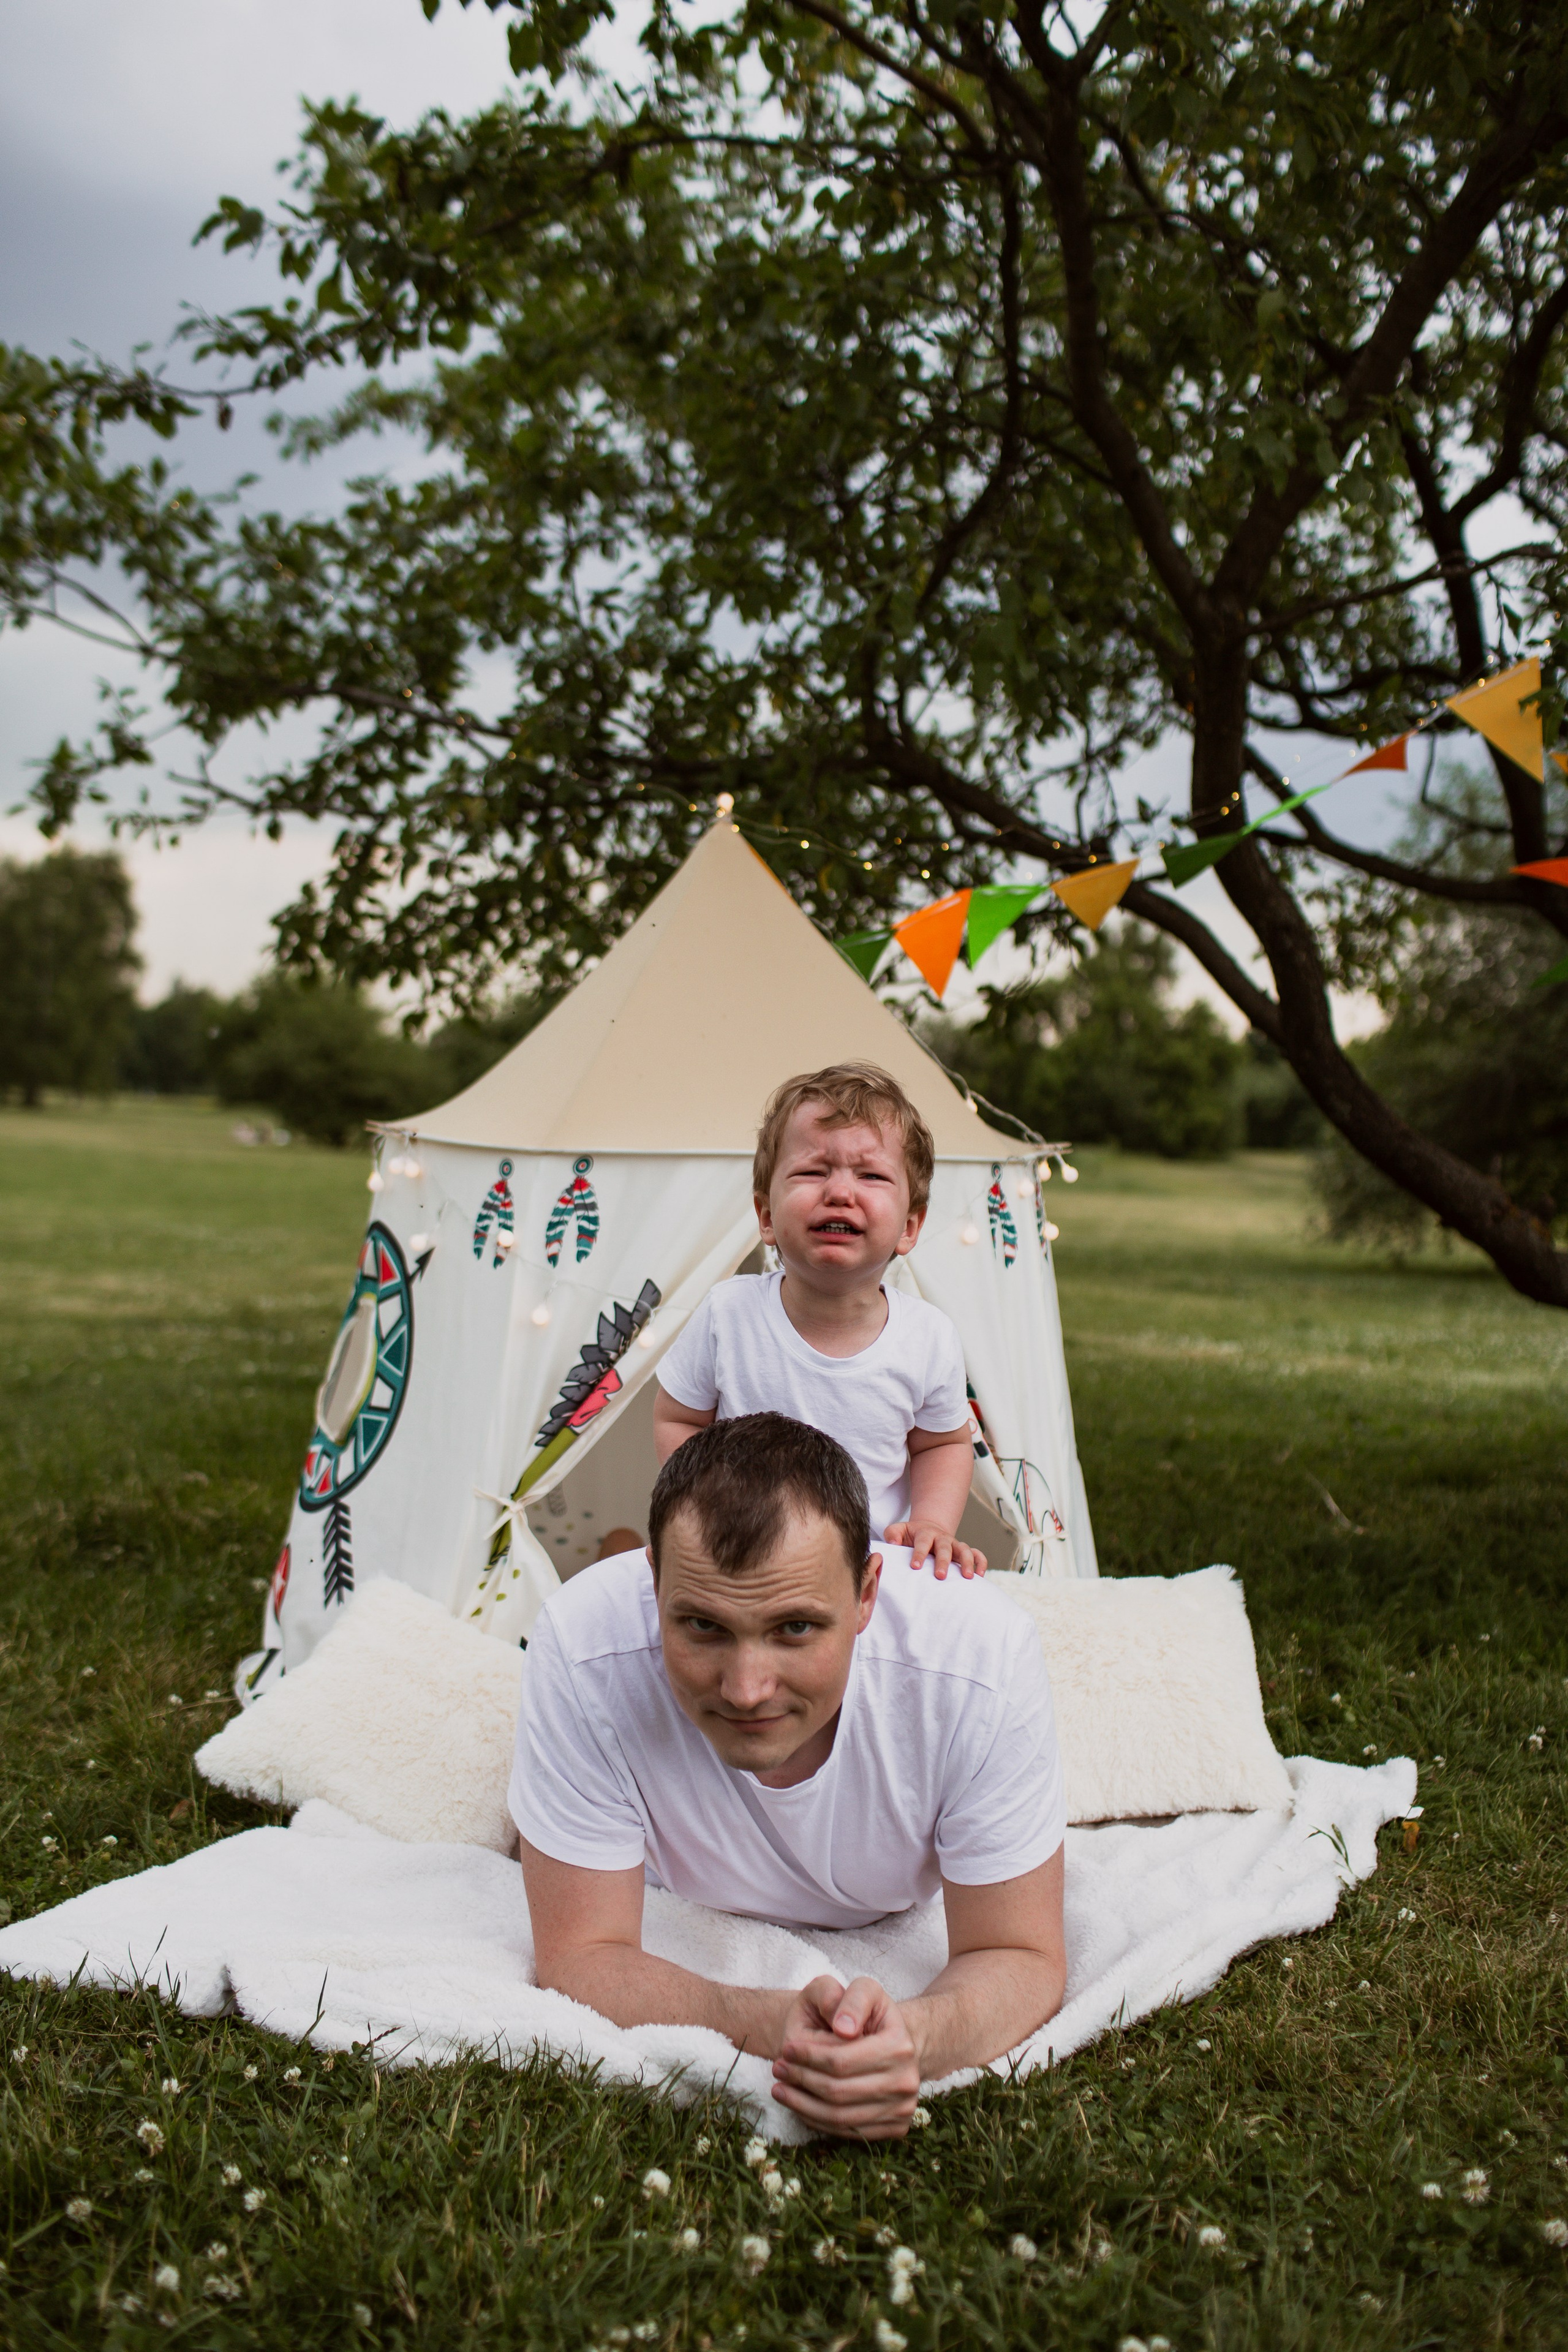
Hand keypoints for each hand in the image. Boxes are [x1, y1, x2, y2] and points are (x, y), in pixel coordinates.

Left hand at [771, 1974, 922, 2138]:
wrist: (894, 2042)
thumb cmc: (869, 2013)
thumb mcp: (863, 1990)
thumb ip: (852, 2000)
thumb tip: (843, 2029)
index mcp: (900, 2046)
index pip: (841, 2060)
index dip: (808, 2056)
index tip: (785, 2048)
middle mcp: (906, 2082)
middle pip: (839, 2091)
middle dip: (801, 2080)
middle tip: (777, 2069)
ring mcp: (902, 2109)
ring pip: (840, 2117)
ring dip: (802, 2105)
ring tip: (779, 2089)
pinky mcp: (895, 2128)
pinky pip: (848, 2132)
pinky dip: (818, 2121)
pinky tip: (799, 2105)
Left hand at [883, 1520, 986, 1579]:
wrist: (928, 1529)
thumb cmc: (911, 1535)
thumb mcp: (899, 1530)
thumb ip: (893, 1534)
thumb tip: (892, 1544)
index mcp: (925, 1533)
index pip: (922, 1543)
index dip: (919, 1554)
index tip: (915, 1567)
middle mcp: (942, 1538)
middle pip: (945, 1548)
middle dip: (943, 1561)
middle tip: (940, 1576)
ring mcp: (955, 1545)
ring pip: (965, 1550)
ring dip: (967, 1562)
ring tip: (968, 1577)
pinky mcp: (965, 1552)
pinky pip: (978, 1554)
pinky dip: (981, 1563)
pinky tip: (980, 1576)